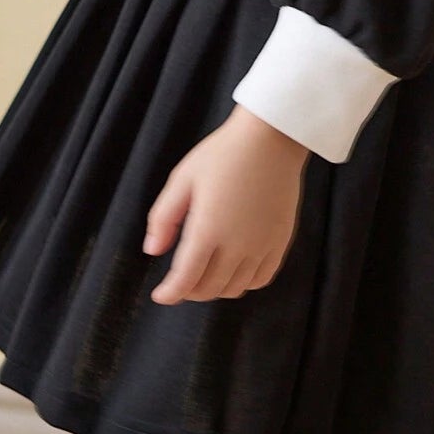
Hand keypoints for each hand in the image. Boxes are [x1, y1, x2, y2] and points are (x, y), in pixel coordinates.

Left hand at [143, 104, 310, 304]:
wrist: (271, 138)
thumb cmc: (224, 153)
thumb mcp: (183, 178)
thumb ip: (164, 218)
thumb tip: (152, 251)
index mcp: (208, 229)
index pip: (185, 279)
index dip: (170, 293)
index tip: (160, 295)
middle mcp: (237, 245)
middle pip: (209, 288)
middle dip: (189, 291)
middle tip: (180, 281)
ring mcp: (262, 245)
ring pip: (235, 288)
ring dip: (216, 289)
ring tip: (206, 274)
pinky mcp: (281, 241)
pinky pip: (261, 279)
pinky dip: (244, 283)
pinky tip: (235, 270)